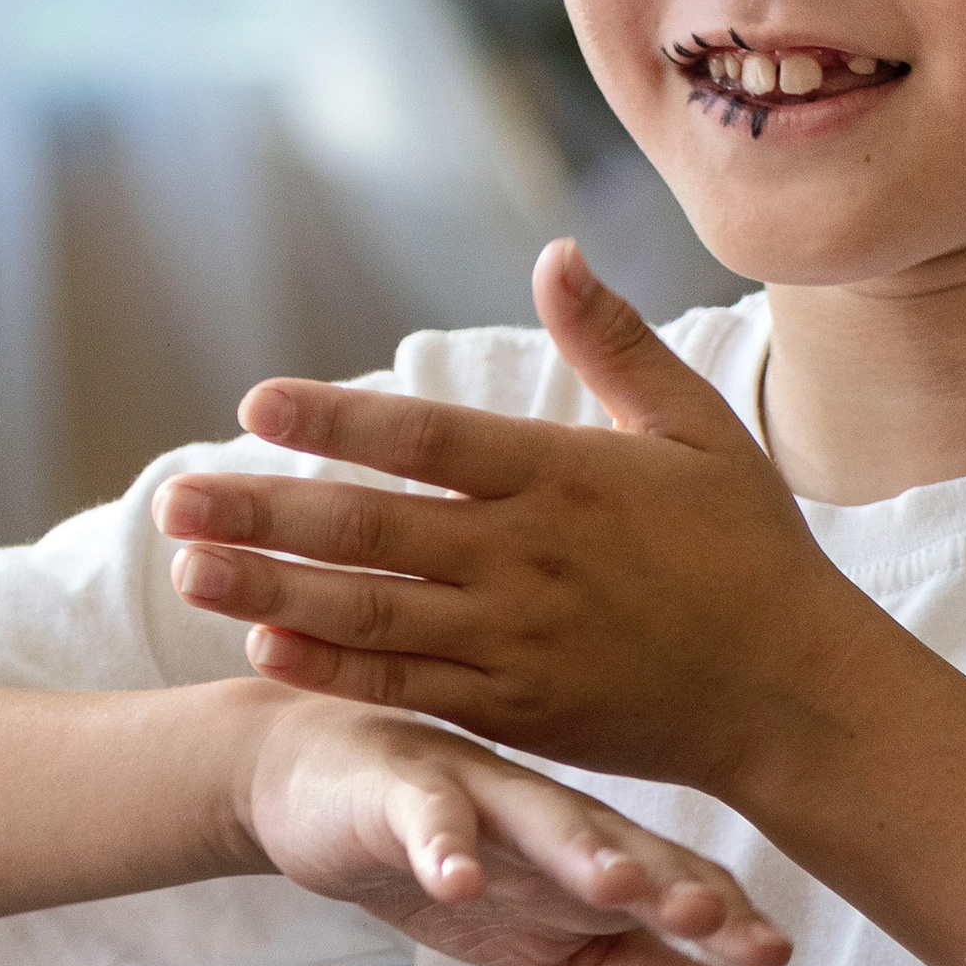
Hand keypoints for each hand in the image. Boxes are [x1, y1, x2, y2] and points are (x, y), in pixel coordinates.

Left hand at [157, 240, 866, 800]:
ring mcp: (517, 641)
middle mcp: (528, 557)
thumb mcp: (698, 429)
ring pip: (369, 612)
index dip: (336, 420)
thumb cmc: (751, 551)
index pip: (428, 437)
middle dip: (262, 509)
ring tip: (184, 565)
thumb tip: (553, 253)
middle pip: (370, 528)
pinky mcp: (517, 712)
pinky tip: (263, 645)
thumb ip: (614, 344)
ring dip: (269, 587)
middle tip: (171, 492)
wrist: (793, 695)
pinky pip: (406, 690)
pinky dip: (332, 670)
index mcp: (566, 476)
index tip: (256, 401)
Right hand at [236, 688, 789, 965]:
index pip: (678, 882)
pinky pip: (425, 816)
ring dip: (579, 849)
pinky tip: (457, 879)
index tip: (774, 957)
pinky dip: (441, 845)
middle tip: (716, 918)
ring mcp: (478, 795)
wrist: (322, 792)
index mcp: (605, 854)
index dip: (725, 917)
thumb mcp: (570, 951)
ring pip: (538, 817)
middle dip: (671, 879)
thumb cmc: (469, 869)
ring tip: (619, 886)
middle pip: (623, 845)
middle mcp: (556, 817)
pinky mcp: (398, 792)